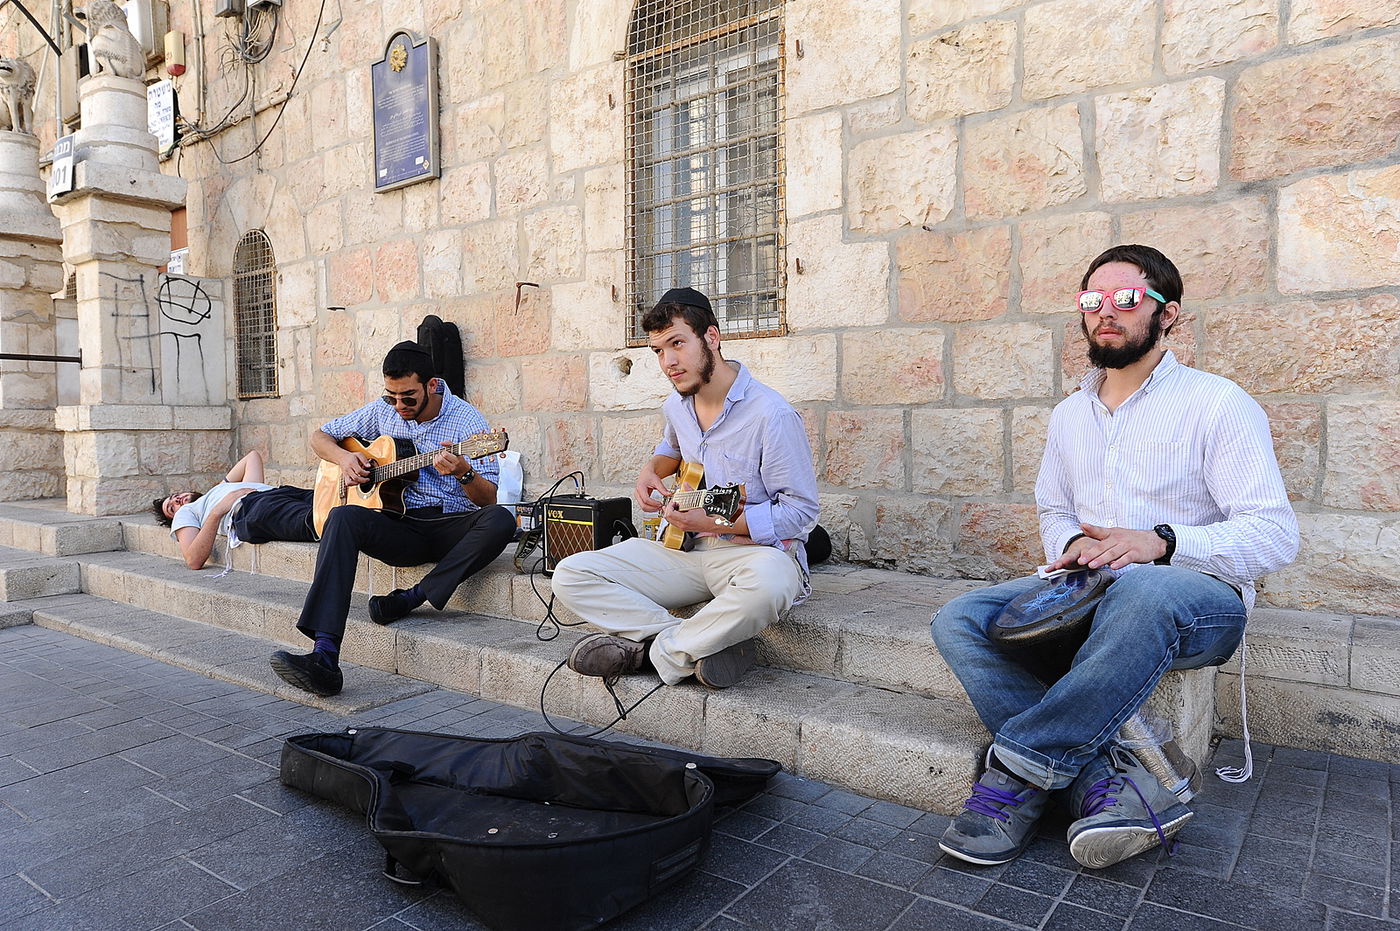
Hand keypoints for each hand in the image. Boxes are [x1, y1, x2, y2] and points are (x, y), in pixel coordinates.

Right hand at [203, 487, 254, 524]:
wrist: (219, 510)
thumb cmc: (224, 508)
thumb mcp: (229, 503)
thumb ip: (234, 501)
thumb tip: (238, 503)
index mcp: (231, 493)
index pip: (240, 490)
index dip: (246, 490)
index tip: (252, 490)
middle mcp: (232, 493)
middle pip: (243, 490)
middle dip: (249, 489)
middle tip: (255, 489)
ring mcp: (233, 495)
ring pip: (243, 491)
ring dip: (249, 490)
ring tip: (255, 491)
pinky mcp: (234, 497)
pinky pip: (242, 494)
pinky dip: (247, 493)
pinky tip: (251, 493)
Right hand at [339, 450, 370, 485]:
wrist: (341, 457)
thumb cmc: (351, 456)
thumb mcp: (359, 455)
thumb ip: (364, 460)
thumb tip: (369, 466)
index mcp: (352, 463)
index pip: (359, 471)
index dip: (365, 473)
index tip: (369, 472)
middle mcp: (348, 469)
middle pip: (355, 478)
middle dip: (363, 480)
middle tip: (368, 479)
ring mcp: (346, 474)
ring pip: (350, 482)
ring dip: (358, 483)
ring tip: (362, 481)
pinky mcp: (344, 476)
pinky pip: (347, 483)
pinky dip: (353, 484)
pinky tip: (357, 482)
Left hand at [433, 442, 468, 476]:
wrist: (462, 471)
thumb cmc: (459, 459)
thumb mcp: (458, 451)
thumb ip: (450, 444)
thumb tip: (440, 443)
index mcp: (456, 461)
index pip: (445, 455)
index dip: (443, 452)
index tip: (445, 452)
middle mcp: (452, 467)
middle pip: (440, 460)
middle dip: (438, 455)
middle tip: (440, 454)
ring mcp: (447, 471)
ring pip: (436, 463)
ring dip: (436, 457)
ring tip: (438, 456)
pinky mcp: (443, 473)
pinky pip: (435, 466)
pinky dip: (434, 461)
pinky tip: (437, 459)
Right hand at [634, 468, 670, 513]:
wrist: (646, 474)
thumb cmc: (650, 476)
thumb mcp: (657, 481)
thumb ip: (662, 488)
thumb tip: (669, 494)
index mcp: (640, 488)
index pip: (646, 499)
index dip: (654, 503)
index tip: (660, 504)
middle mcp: (637, 493)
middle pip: (643, 505)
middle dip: (652, 508)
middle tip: (660, 507)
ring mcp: (638, 497)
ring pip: (643, 507)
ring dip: (651, 510)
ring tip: (659, 507)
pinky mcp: (640, 499)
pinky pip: (644, 506)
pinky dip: (650, 508)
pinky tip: (656, 507)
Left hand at [661, 499, 740, 533]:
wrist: (711, 524)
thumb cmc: (706, 517)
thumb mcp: (697, 503)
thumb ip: (690, 492)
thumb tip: (686, 485)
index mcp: (684, 519)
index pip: (669, 513)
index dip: (670, 506)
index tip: (674, 502)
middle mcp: (682, 525)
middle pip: (667, 518)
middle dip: (668, 509)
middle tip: (673, 504)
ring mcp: (682, 527)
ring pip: (670, 521)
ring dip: (670, 513)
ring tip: (676, 507)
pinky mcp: (684, 528)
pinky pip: (674, 522)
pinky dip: (674, 517)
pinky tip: (679, 512)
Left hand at [1047, 523, 1167, 570]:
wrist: (1154, 541)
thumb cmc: (1130, 539)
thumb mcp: (1114, 533)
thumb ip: (1098, 532)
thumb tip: (1082, 525)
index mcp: (1112, 534)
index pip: (1098, 533)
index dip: (1089, 531)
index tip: (1080, 528)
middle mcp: (1118, 539)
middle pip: (1103, 546)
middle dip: (1090, 554)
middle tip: (1080, 560)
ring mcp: (1128, 546)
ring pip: (1113, 553)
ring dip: (1102, 559)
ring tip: (1092, 565)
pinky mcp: (1136, 553)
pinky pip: (1127, 558)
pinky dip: (1120, 562)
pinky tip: (1113, 566)